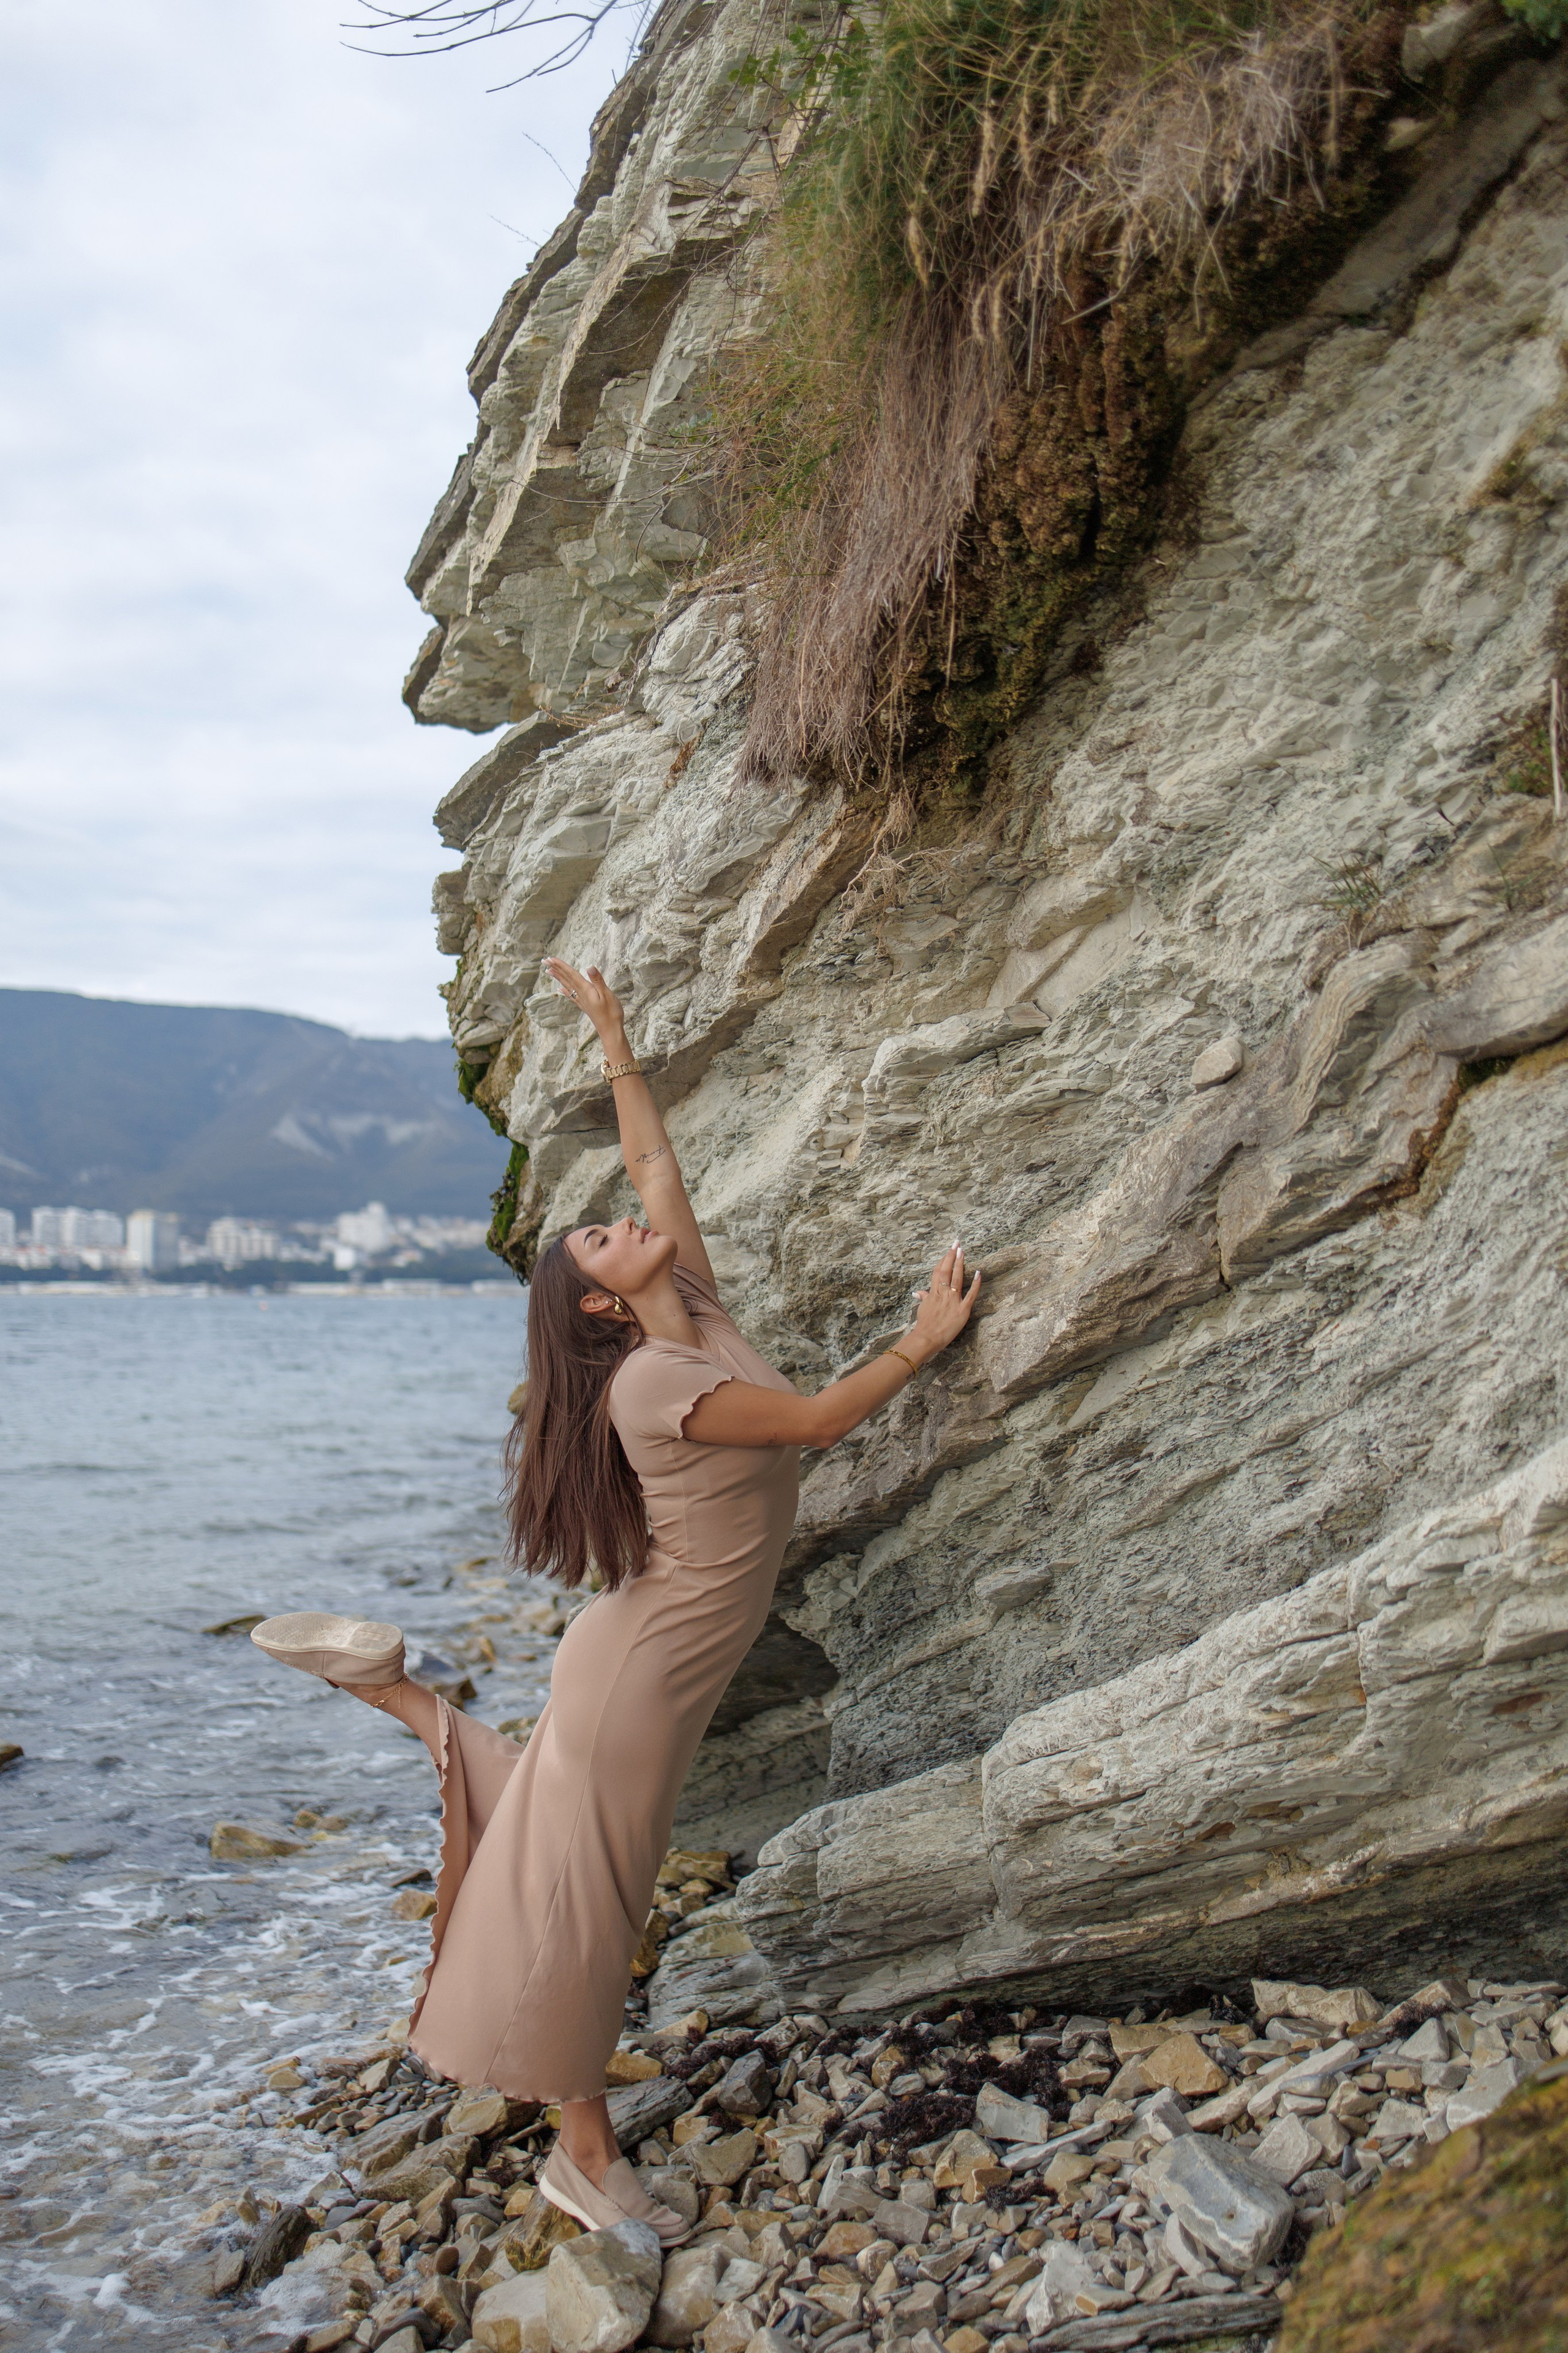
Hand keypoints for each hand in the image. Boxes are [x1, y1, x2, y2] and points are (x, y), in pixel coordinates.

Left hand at [544, 957, 625, 1044]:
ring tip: (549, 971)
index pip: (571, 974)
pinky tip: (560, 989)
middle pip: (566, 979)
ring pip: (567, 986)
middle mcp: (581, 994)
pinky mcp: (585, 1006)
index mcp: (586, 990)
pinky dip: (564, 991)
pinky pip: (571, 996)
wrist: (610, 1031)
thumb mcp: (607, 994)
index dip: (561, 966)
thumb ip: (597, 980)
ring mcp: (582, 1001)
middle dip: (556, 969)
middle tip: (544, 961)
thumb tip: (589, 966)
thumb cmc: (611, 1013)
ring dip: (558, 977)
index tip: (550, 959)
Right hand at [907, 1243, 980, 1361]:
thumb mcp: (923, 1309)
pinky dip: (975, 1284)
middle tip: (957, 1243)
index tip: (948, 1250)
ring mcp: (953, 1300)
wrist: (927, 1338)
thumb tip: (918, 1292)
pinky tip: (978, 1273)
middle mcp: (943, 1293)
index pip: (938, 1271)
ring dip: (960, 1263)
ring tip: (963, 1251)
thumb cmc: (924, 1325)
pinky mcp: (963, 1309)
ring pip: (957, 1278)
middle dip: (952, 1255)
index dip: (943, 1259)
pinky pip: (971, 1294)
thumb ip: (924, 1298)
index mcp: (934, 1293)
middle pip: (947, 1270)